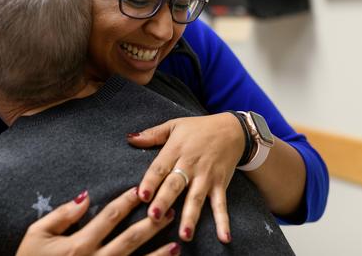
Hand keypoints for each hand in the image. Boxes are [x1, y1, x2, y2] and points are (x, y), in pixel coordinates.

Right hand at [16, 187, 180, 255]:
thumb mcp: (36, 235)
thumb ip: (61, 216)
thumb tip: (84, 197)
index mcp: (78, 244)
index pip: (109, 217)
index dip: (126, 202)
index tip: (140, 190)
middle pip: (130, 239)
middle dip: (151, 225)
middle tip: (170, 211)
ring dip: (157, 255)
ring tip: (176, 245)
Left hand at [127, 113, 244, 242]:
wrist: (232, 130)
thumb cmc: (199, 128)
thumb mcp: (175, 125)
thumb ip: (152, 134)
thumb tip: (129, 139)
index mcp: (176, 150)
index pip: (160, 167)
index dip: (150, 181)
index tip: (140, 195)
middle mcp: (191, 165)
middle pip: (175, 185)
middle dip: (165, 201)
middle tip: (154, 217)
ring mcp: (206, 176)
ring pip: (196, 198)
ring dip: (191, 216)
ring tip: (184, 234)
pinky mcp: (220, 184)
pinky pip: (221, 204)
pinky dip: (223, 221)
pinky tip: (223, 237)